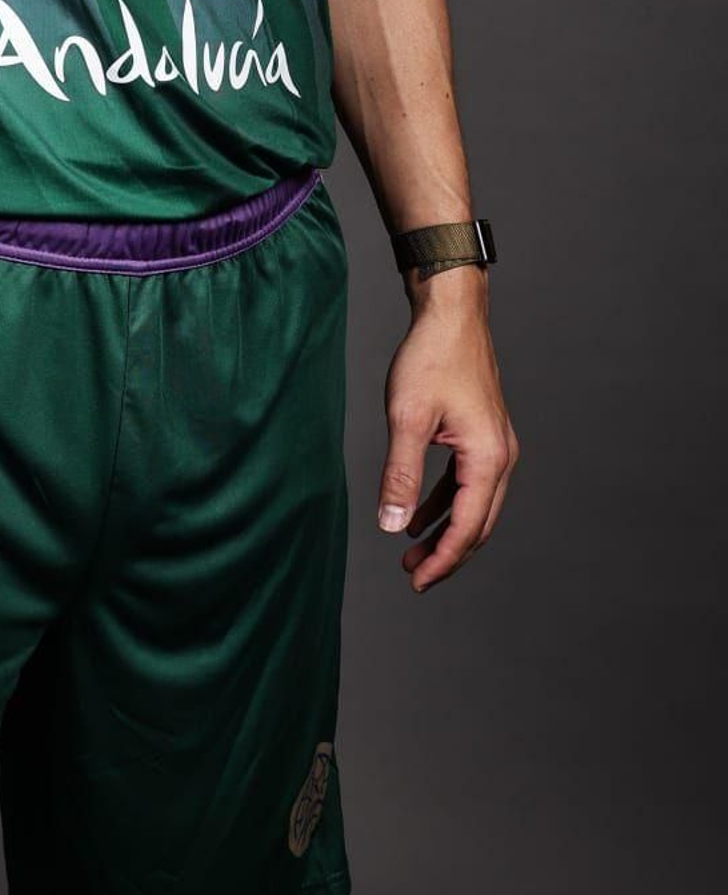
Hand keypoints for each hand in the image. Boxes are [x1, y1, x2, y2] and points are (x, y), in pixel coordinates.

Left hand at [377, 272, 519, 591]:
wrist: (451, 312)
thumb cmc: (430, 357)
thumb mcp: (407, 418)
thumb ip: (401, 475)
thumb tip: (393, 525)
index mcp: (487, 458)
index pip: (467, 527)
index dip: (442, 560)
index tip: (415, 582)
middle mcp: (501, 456)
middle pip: (478, 524)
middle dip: (446, 554)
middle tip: (412, 575)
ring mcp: (495, 445)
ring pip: (474, 505)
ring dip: (445, 530)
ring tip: (411, 551)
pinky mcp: (483, 434)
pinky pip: (467, 482)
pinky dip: (446, 502)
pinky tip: (419, 514)